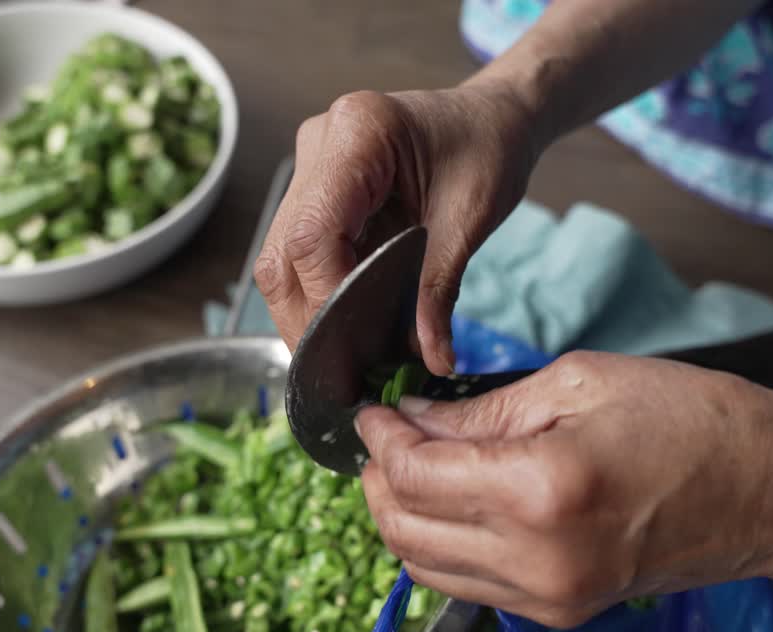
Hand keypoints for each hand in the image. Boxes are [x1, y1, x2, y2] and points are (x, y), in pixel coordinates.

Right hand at [253, 82, 539, 374]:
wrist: (493, 119)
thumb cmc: (489, 150)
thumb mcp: (472, 219)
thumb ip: (440, 289)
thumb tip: (431, 360)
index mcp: (357, 132)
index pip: (313, 233)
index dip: (327, 297)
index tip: (356, 346)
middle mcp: (319, 144)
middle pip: (282, 251)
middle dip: (307, 318)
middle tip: (342, 371)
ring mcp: (310, 167)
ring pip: (280, 258)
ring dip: (306, 312)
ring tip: (344, 357)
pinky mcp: (315, 191)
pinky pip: (298, 254)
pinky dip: (316, 295)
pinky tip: (345, 328)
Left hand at [353, 352, 772, 627]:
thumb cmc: (693, 419)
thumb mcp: (578, 384)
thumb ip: (479, 411)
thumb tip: (409, 421)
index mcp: (540, 490)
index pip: (412, 475)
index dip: (378, 438)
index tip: (373, 410)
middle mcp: (537, 560)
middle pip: (404, 530)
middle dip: (377, 479)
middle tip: (387, 435)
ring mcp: (549, 598)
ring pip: (425, 567)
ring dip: (401, 515)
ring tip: (413, 464)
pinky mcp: (560, 612)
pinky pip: (468, 584)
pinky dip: (442, 543)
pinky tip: (454, 500)